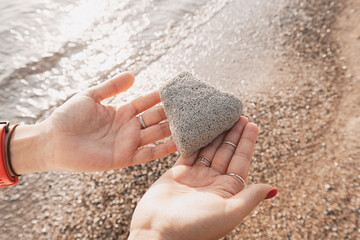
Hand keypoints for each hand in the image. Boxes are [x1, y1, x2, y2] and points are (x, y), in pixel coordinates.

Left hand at [10, 72, 176, 173]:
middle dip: (172, 113)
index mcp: (122, 112)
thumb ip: (111, 87)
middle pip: (156, 118)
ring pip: (156, 135)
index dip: (161, 97)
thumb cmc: (68, 117)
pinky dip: (164, 149)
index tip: (178, 90)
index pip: (147, 102)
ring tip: (191, 123)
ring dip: (173, 129)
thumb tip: (133, 74)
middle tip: (191, 107)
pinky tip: (179, 143)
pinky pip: (148, 154)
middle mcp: (128, 127)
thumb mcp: (90, 96)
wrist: (53, 141)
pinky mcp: (125, 158)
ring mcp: (128, 142)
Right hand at [129, 117, 276, 239]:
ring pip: (208, 149)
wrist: (159, 231)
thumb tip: (272, 188)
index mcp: (227, 191)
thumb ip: (250, 197)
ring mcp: (195, 176)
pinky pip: (189, 151)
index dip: (247, 142)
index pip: (240, 161)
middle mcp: (213, 182)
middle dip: (233, 133)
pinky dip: (195, 139)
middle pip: (226, 152)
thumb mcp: (229, 213)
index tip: (252, 124)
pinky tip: (200, 126)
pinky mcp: (178, 172)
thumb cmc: (195, 227)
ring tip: (222, 115)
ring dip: (216, 133)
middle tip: (238, 114)